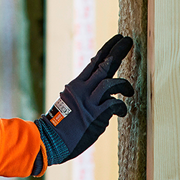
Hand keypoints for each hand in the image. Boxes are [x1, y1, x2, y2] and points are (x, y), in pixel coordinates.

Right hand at [32, 34, 134, 172]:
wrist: (49, 141)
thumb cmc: (61, 126)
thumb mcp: (69, 104)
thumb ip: (86, 96)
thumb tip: (105, 94)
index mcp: (76, 86)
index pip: (94, 62)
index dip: (107, 49)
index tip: (118, 38)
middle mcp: (82, 90)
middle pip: (104, 65)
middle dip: (117, 51)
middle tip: (128, 40)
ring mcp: (89, 102)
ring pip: (109, 83)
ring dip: (124, 85)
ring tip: (130, 91)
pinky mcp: (95, 116)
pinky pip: (113, 105)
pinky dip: (121, 107)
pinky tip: (122, 112)